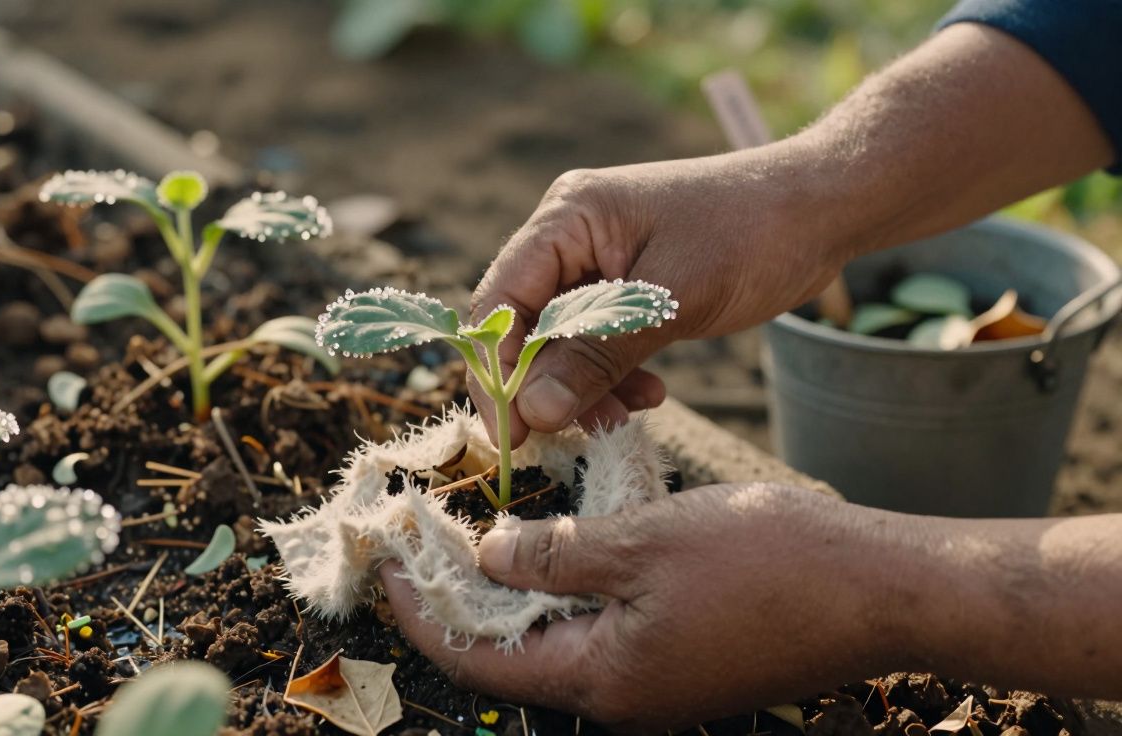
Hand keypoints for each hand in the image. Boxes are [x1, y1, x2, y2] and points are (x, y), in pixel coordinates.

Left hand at [379, 483, 898, 731]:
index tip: (386, 564)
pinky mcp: (688, 660)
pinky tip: (564, 539)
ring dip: (518, 587)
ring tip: (483, 527)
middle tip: (428, 535)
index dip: (423, 612)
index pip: (479, 659)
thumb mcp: (642, 542)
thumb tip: (485, 557)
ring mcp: (659, 683)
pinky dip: (571, 587)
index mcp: (603, 680)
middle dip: (464, 596)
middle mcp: (624, 697)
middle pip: (514, 653)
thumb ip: (553, 555)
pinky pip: (606, 627)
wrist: (883, 586)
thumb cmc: (768, 562)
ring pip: (560, 637)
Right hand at [470, 155, 851, 446]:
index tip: (513, 433)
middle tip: (565, 437)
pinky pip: (597, 342)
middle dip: (542, 385)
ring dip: (580, 387)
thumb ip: (596, 355)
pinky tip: (645, 397)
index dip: (495, 371)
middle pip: (523, 325)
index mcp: (566, 218)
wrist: (821, 209)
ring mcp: (598, 262)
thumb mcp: (670, 301)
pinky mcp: (627, 288)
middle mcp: (571, 237)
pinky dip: (611, 376)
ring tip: (616, 420)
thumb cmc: (750, 235)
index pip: (500, 302)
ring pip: (560, 341)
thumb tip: (532, 411)